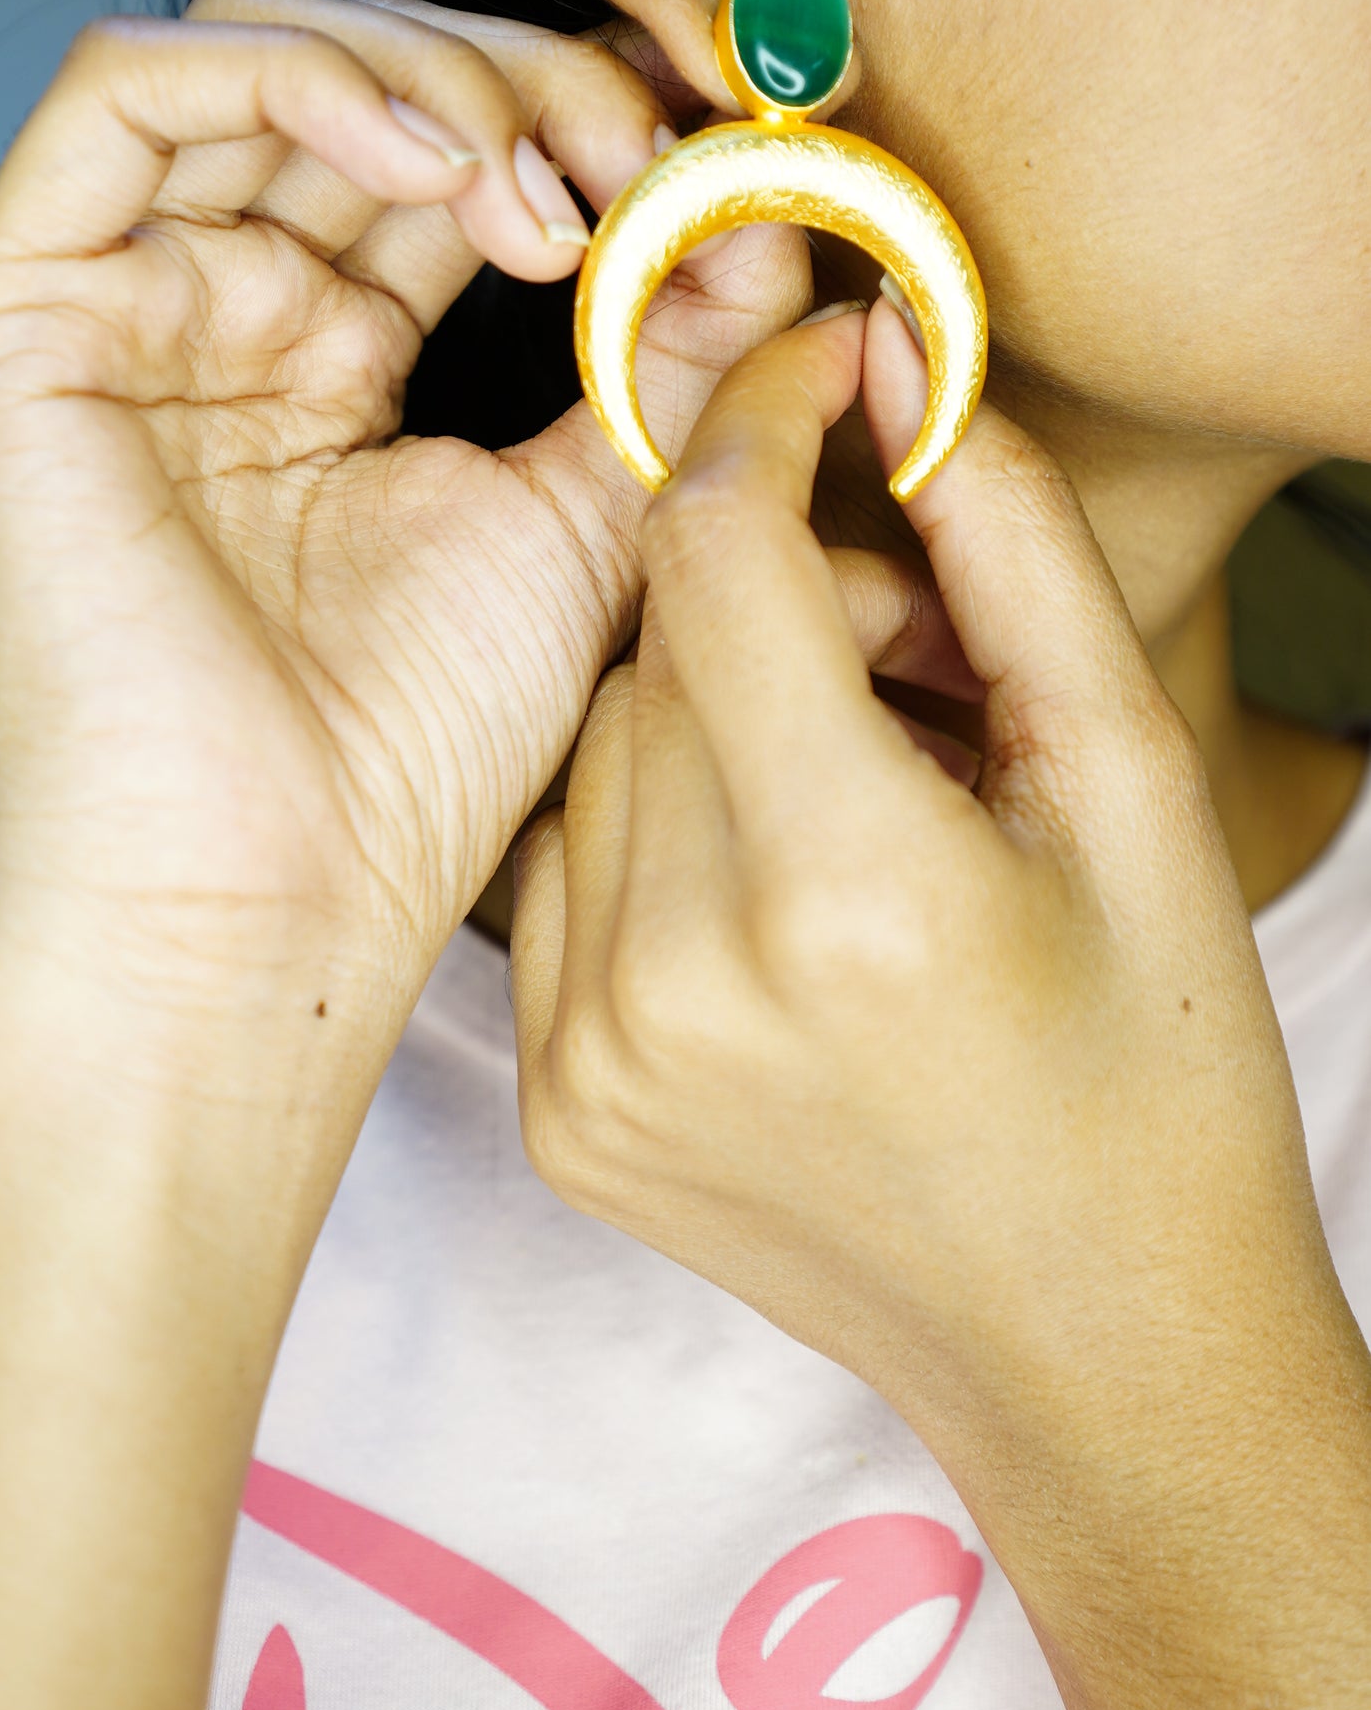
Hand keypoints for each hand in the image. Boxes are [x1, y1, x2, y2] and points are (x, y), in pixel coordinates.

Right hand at [0, 0, 808, 1124]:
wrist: (266, 905)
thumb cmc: (411, 753)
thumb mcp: (596, 513)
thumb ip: (675, 354)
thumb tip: (769, 219)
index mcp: (329, 358)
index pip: (445, 152)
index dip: (579, 115)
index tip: (709, 148)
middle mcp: (220, 315)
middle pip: (360, 75)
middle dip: (526, 84)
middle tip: (641, 162)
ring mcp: (120, 308)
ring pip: (250, 49)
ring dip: (429, 73)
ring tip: (544, 192)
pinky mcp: (20, 316)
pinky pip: (120, 93)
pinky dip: (284, 76)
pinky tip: (423, 162)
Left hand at [510, 298, 1370, 1709]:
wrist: (1094, 1352)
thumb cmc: (1155, 1070)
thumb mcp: (1134, 783)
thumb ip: (1009, 544)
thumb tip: (897, 356)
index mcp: (841, 895)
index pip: (715, 550)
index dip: (763, 415)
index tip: (824, 367)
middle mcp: (673, 980)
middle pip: (658, 644)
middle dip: (779, 586)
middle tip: (915, 642)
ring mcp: (587, 1057)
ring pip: (600, 742)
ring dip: (716, 701)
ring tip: (860, 776)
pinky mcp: (554, 1105)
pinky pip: (562, 860)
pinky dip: (657, 816)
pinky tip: (777, 871)